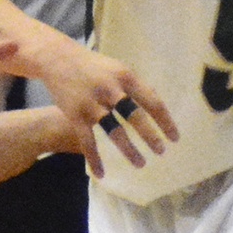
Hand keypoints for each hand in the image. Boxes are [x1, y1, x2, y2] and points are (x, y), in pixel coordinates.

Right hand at [43, 42, 177, 176]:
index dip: (164, 121)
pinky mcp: (76, 115)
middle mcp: (111, 89)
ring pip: (115, 131)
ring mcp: (93, 103)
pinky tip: (101, 174)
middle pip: (135, 117)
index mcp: (125, 77)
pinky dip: (95, 159)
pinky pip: (88, 142)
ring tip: (140, 163)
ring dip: (129, 150)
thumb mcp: (117, 68)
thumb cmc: (93, 66)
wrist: (57, 59)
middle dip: (150, 137)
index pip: (152, 101)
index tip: (175, 137)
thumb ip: (134, 86)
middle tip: (161, 151)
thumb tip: (157, 101)